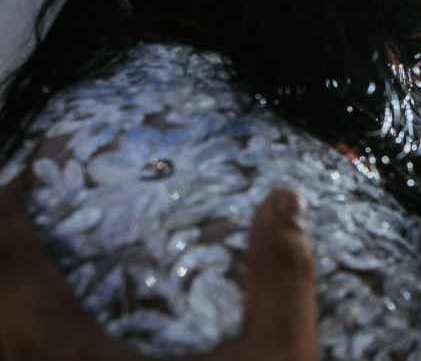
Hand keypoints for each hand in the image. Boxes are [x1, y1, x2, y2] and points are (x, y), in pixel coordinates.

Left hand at [0, 186, 317, 360]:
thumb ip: (281, 278)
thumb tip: (287, 198)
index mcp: (66, 359)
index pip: (8, 266)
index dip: (4, 214)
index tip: (21, 182)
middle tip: (19, 228)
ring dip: (4, 311)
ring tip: (30, 288)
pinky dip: (16, 345)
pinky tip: (51, 347)